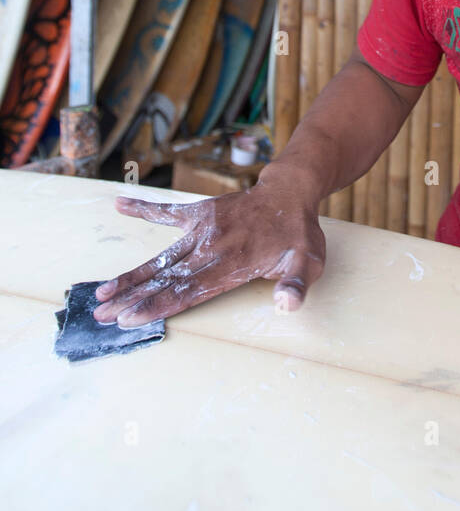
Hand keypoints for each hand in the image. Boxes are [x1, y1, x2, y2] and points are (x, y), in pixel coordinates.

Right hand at [92, 183, 325, 326]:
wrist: (291, 192)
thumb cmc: (297, 235)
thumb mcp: (307, 262)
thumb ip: (295, 285)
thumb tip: (287, 306)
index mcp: (232, 263)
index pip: (188, 290)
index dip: (157, 305)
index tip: (129, 318)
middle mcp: (212, 247)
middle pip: (167, 277)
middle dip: (133, 297)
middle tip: (102, 313)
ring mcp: (204, 228)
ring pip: (162, 255)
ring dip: (131, 273)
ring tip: (102, 291)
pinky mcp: (201, 211)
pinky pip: (168, 212)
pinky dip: (145, 208)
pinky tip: (120, 205)